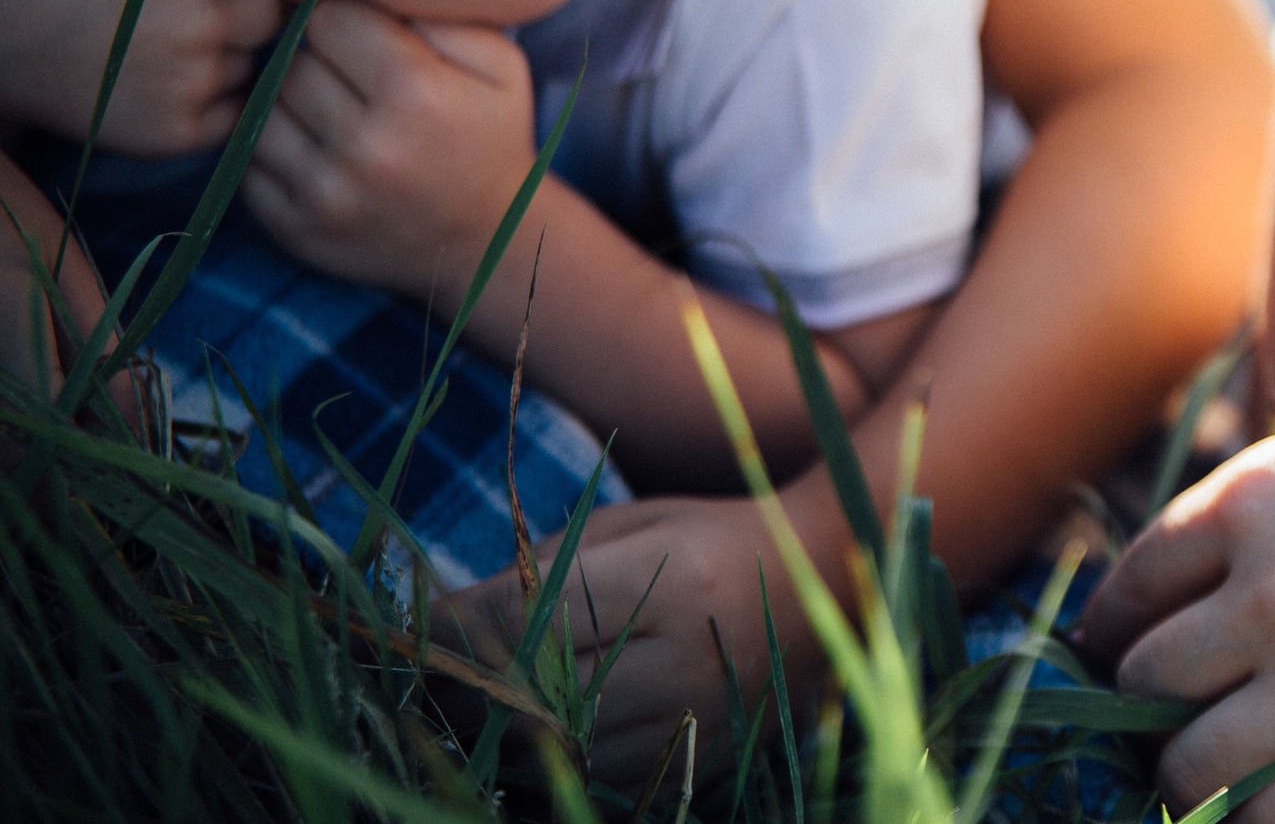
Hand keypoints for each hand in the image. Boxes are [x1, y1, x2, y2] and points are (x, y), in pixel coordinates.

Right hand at [0, 0, 285, 154]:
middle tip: (187, 3)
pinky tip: (170, 77)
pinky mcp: (181, 132)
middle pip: (274, 6)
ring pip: (259, 58)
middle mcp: (201, 16)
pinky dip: (217, 96)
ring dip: (229, 49)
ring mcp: (193, 79)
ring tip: (167, 40)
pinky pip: (241, 109)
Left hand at [242, 0, 535, 300]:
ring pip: (264, 110)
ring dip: (289, 104)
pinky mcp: (295, 229)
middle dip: (317, 61)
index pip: (329, 19)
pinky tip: (314, 151)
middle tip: (349, 77)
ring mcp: (326, 194)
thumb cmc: (490, 138)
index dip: (346, 20)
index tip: (365, 38)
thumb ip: (441, 14)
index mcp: (416, 95)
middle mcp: (366, 147)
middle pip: (293, 64)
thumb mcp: (501, 65)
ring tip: (330, 112)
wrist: (488, 241)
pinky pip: (249, 164)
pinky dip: (272, 151)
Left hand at [434, 487, 840, 785]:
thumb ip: (544, 567)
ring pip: (565, 753)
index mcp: (671, 578)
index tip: (411, 626)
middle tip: (421, 676)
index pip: (536, 615)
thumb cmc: (712, 538)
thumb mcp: (633, 524)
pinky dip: (554, 771)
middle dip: (467, 686)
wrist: (825, 585)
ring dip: (502, 736)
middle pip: (540, 693)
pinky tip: (529, 742)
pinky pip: (604, 787)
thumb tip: (443, 619)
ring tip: (465, 711)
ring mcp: (699, 720)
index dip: (460, 626)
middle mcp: (688, 657)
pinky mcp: (702, 765)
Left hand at [1078, 385, 1274, 823]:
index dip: (1109, 644)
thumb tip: (1163, 588)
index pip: (1127, 591)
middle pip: (1145, 684)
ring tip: (1209, 787)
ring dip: (1186, 787)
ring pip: (1192, 767)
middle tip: (1159, 738)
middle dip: (1143, 721)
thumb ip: (1258, 513)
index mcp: (1255, 495)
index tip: (1112, 673)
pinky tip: (1267, 816)